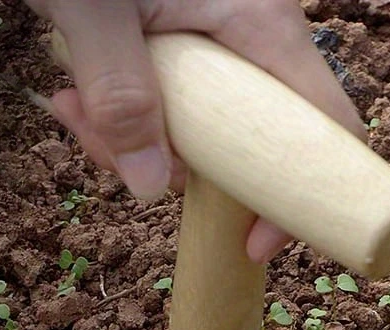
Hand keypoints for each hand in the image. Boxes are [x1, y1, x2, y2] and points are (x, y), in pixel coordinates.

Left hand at [26, 0, 365, 262]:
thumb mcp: (95, 14)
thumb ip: (121, 94)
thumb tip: (153, 187)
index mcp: (257, 22)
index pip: (318, 124)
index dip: (299, 195)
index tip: (252, 246)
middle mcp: (245, 44)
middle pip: (239, 145)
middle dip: (167, 166)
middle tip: (106, 149)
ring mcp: (212, 56)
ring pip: (189, 140)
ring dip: (124, 143)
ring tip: (71, 102)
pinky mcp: (180, 63)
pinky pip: (160, 118)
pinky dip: (115, 122)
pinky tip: (73, 94)